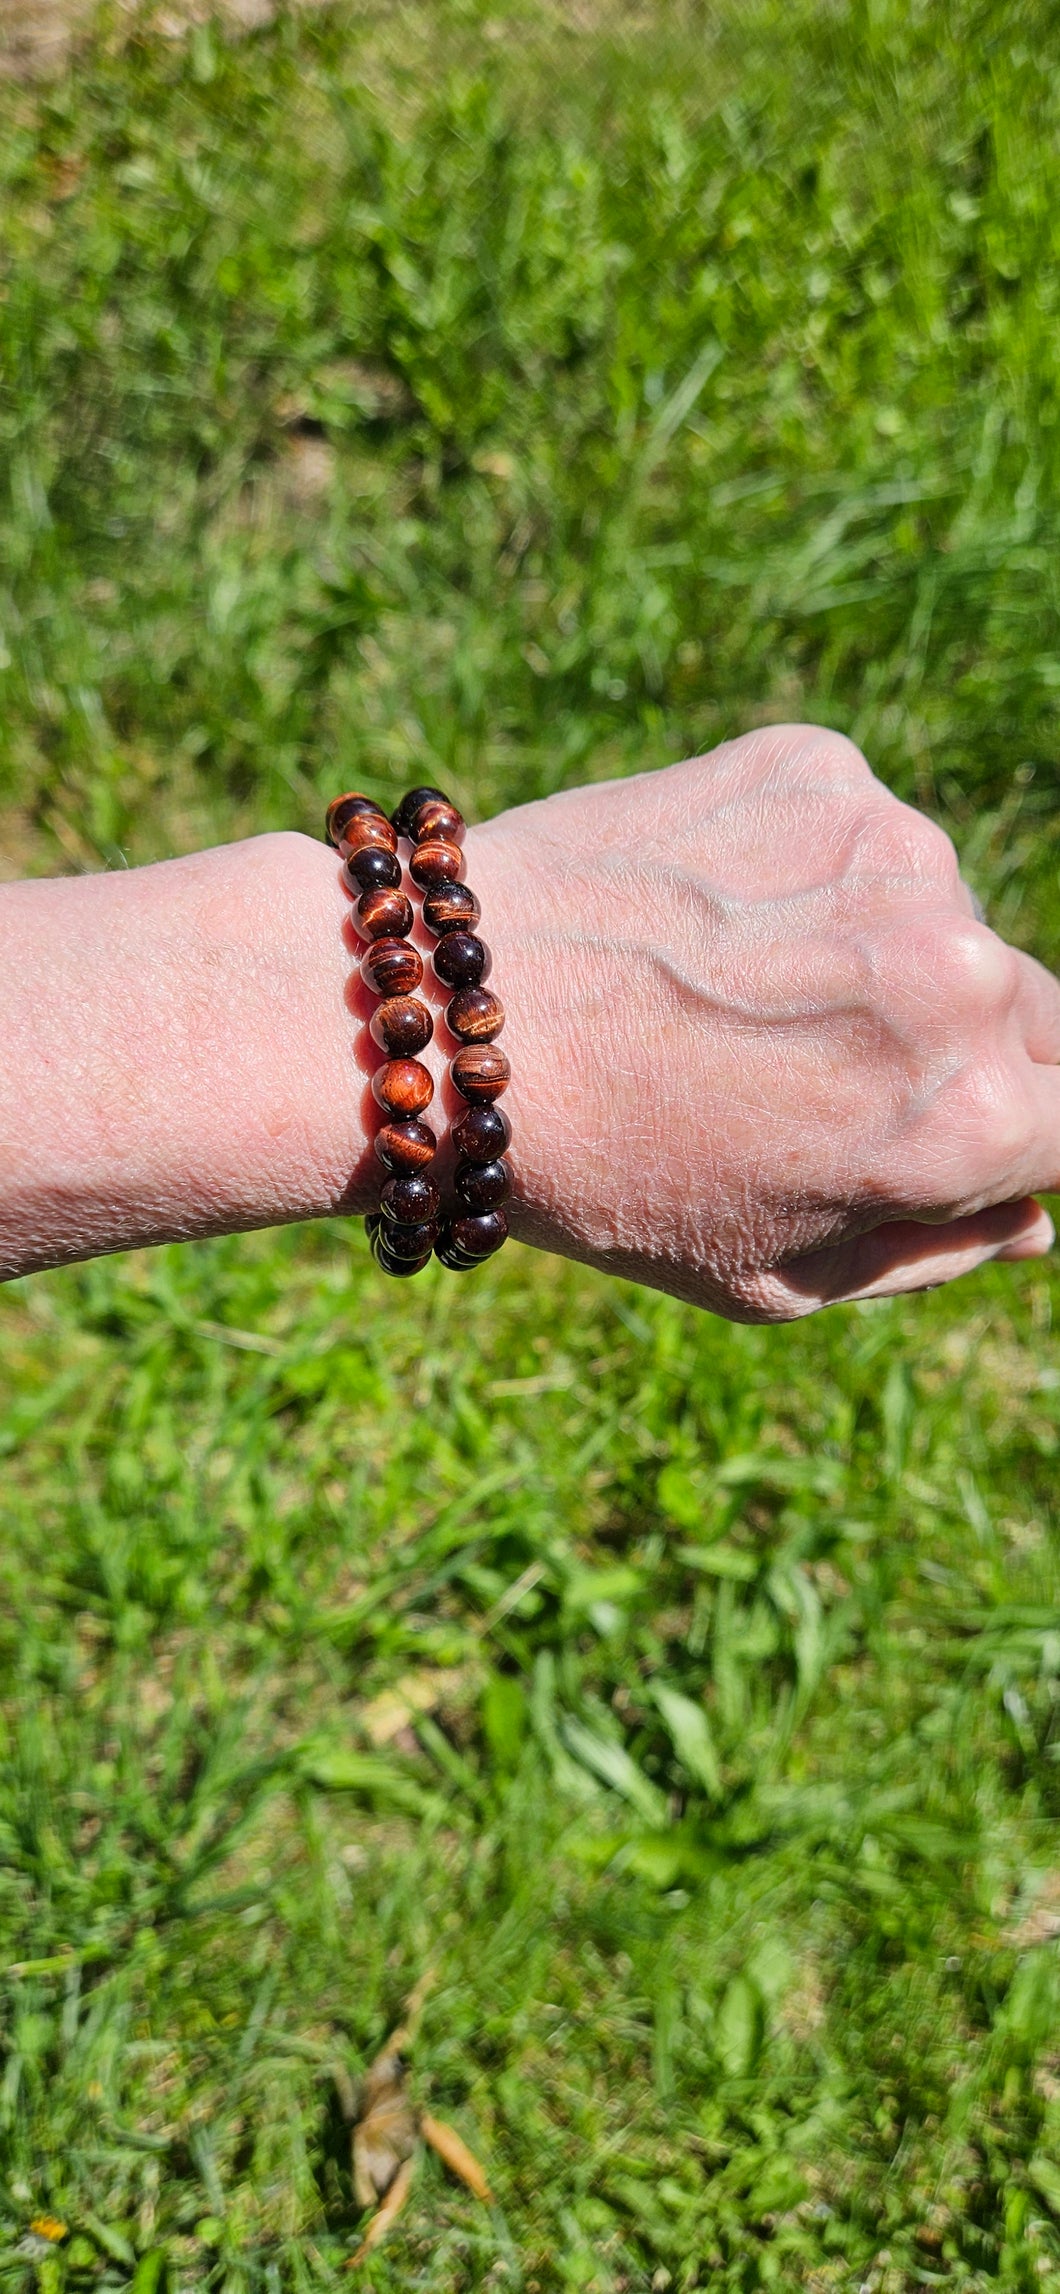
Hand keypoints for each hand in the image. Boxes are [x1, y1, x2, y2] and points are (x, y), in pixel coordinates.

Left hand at [471, 723, 1058, 1318]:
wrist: (442, 1025)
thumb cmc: (608, 1180)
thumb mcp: (778, 1279)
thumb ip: (935, 1247)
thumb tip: (1034, 1210)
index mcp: (969, 1120)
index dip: (1019, 1139)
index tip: (937, 1133)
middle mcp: (958, 974)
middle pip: (1036, 1016)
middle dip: (960, 1053)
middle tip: (814, 1074)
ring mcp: (892, 855)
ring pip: (940, 915)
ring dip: (878, 953)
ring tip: (732, 993)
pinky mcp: (818, 769)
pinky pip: (857, 837)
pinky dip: (805, 874)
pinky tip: (704, 919)